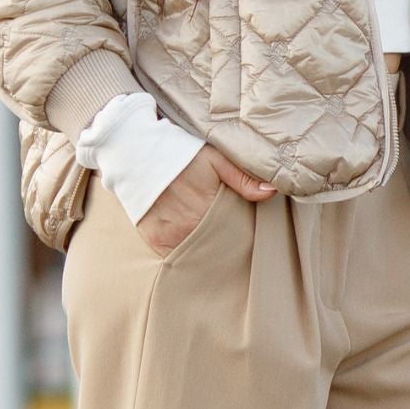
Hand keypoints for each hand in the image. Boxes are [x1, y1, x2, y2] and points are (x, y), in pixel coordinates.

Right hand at [138, 145, 274, 254]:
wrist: (137, 152)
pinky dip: (183, 253)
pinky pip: (173, 256)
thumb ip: (244, 178)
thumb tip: (272, 192)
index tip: (246, 240)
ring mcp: (168, 236)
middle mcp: (188, 229)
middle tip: (231, 245)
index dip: (241, 238)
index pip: (233, 235)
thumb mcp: (216, 159)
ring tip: (214, 247)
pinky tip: (192, 248)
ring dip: (204, 252)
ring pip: (195, 254)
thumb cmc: (180, 153)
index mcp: (207, 211)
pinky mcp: (153, 239)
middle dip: (224, 247)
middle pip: (215, 247)